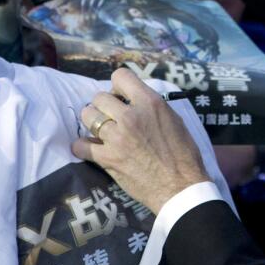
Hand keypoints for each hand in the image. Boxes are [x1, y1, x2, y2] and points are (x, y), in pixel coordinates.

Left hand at [71, 68, 209, 213]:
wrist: (181, 188)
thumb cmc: (183, 155)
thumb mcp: (174, 120)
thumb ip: (152, 106)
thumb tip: (136, 100)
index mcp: (150, 103)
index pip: (121, 76)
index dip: (118, 85)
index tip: (121, 97)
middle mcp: (131, 116)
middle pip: (100, 97)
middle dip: (104, 105)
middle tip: (111, 117)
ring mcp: (117, 137)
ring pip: (88, 116)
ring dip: (92, 122)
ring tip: (100, 130)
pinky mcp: (107, 158)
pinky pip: (81, 145)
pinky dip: (82, 146)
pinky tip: (90, 148)